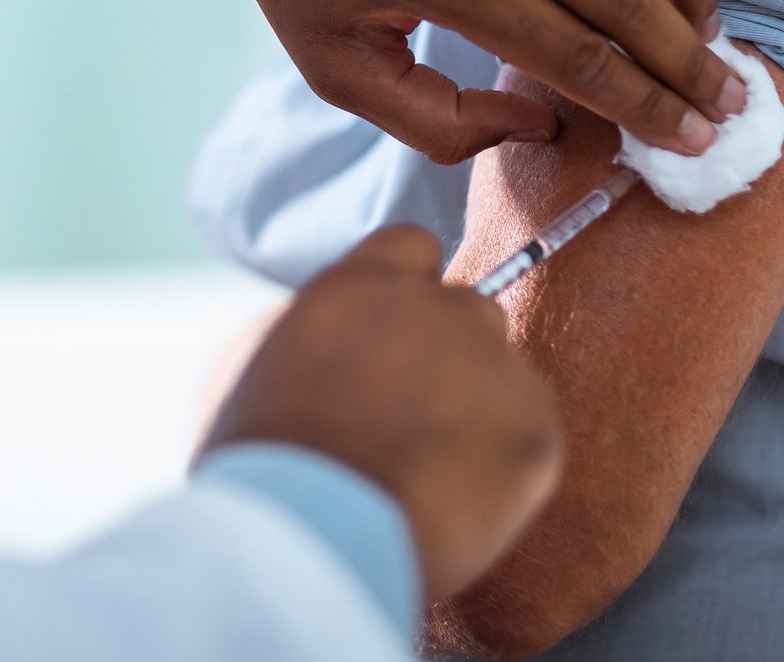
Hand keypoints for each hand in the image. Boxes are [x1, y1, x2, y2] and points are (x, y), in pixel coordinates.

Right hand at [199, 226, 562, 603]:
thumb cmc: (262, 462)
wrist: (311, 535)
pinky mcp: (535, 427)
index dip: (407, 291)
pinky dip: (503, 469)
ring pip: (503, 375)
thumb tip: (321, 332)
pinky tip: (455, 502)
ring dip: (479, 409)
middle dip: (450, 354)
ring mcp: (493, 362)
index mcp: (362, 284)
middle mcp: (436, 306)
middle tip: (413, 418)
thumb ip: (300, 330)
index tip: (393, 339)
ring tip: (431, 472)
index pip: (412, 247)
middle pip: (469, 309)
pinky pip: (530, 436)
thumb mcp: (247, 367)